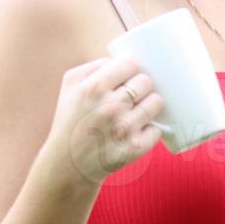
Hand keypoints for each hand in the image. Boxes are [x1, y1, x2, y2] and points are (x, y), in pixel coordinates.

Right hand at [47, 56, 163, 185]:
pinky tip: (137, 130)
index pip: (131, 64)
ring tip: (138, 110)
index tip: (129, 76)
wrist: (67, 164)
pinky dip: (150, 129)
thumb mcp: (70, 85)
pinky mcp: (134, 149)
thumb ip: (94, 66)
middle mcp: (110, 107)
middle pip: (146, 81)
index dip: (132, 69)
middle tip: (134, 94)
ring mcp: (123, 129)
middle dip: (142, 86)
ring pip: (156, 103)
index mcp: (93, 88)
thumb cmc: (70, 120)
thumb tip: (123, 59)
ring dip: (150, 104)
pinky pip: (157, 129)